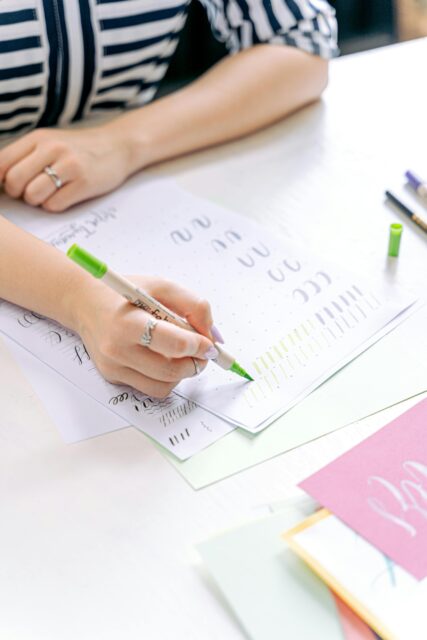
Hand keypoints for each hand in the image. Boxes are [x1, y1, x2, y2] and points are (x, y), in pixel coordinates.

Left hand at [0, 125, 132, 211]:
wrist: (118, 146)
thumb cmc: (79, 150)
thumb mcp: (49, 143)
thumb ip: (25, 157)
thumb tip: (1, 180)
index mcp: (38, 138)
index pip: (1, 162)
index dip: (0, 180)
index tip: (9, 186)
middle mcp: (52, 148)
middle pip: (14, 181)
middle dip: (18, 193)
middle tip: (29, 192)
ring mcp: (69, 165)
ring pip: (33, 195)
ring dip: (36, 201)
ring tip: (48, 194)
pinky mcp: (84, 183)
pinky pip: (54, 205)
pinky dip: (55, 206)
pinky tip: (64, 196)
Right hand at [72, 275, 219, 397]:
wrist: (84, 304)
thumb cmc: (125, 295)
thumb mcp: (161, 286)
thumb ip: (193, 305)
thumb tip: (213, 336)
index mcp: (128, 322)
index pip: (174, 344)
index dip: (199, 346)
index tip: (209, 344)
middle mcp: (117, 348)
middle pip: (171, 370)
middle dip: (195, 363)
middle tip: (202, 352)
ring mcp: (114, 367)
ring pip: (164, 386)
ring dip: (182, 373)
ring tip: (181, 354)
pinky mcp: (113, 377)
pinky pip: (151, 388)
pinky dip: (166, 378)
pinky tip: (163, 359)